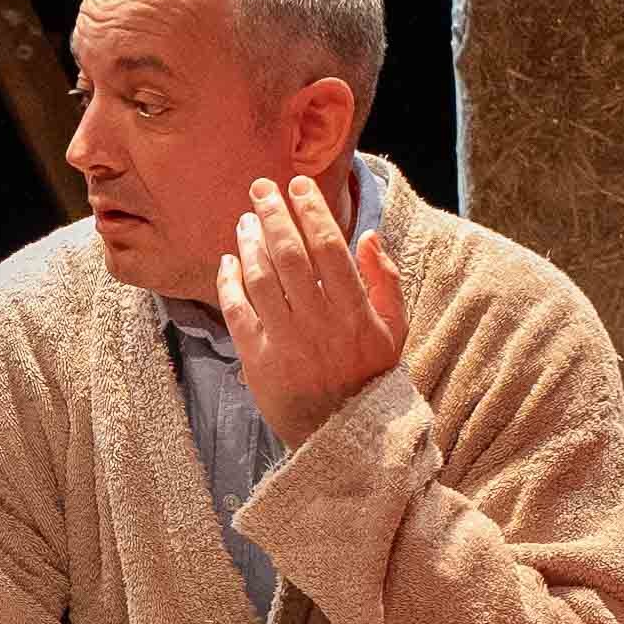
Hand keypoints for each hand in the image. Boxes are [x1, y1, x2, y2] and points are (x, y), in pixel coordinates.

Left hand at [219, 173, 408, 445]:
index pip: (329, 247)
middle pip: (290, 255)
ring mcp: (287, 343)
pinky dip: (229, 282)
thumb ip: (386, 282)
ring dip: (250, 243)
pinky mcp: (259, 362)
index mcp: (356, 312)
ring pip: (262, 279)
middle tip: (261, 188)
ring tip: (246, 220)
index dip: (312, 211)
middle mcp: (320, 324)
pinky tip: (228, 261)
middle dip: (274, 214)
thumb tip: (369, 235)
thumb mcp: (394, 332)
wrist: (344, 438)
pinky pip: (238, 313)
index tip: (299, 185)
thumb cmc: (369, 377)